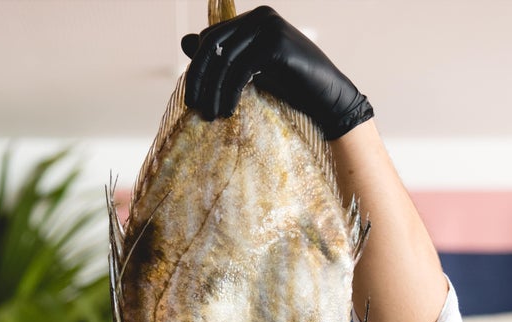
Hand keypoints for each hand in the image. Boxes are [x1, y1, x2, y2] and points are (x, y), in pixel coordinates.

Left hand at [180, 5, 372, 139]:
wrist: (327, 99)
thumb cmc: (291, 87)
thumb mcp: (250, 72)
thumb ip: (222, 57)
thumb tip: (184, 41)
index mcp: (252, 19)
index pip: (211, 38)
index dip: (197, 68)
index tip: (192, 98)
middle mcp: (260, 16)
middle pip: (214, 45)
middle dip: (200, 78)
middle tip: (193, 107)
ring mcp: (269, 27)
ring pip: (226, 59)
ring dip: (214, 90)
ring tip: (211, 115)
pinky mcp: (276, 44)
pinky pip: (242, 69)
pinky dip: (230, 92)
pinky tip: (227, 111)